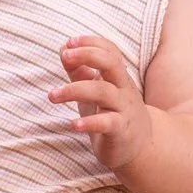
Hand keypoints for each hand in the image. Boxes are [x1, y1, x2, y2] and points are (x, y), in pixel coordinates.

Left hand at [50, 35, 151, 170]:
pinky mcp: (121, 131)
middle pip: (111, 63)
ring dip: (74, 90)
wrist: (140, 149)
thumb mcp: (95, 92)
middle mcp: (123, 89)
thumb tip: (63, 49)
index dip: (91, 43)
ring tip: (53, 95)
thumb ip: (80, 72)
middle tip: (65, 56)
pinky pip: (108, 122)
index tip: (69, 43)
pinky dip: (90, 122)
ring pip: (103, 91)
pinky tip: (74, 124)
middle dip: (87, 55)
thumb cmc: (112, 115)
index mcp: (117, 77)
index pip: (109, 51)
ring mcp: (124, 109)